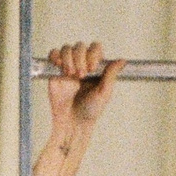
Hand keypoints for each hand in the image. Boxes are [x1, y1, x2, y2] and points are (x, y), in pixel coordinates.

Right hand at [31, 41, 122, 175]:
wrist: (70, 130)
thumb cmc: (89, 117)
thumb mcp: (104, 96)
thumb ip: (111, 78)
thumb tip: (124, 61)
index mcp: (95, 70)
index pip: (95, 49)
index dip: (93, 54)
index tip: (92, 69)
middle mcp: (81, 67)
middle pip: (80, 46)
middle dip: (81, 57)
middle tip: (81, 75)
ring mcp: (65, 70)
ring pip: (65, 49)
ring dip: (68, 59)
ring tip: (71, 76)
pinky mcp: (51, 75)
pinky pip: (51, 56)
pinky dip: (55, 59)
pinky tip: (61, 74)